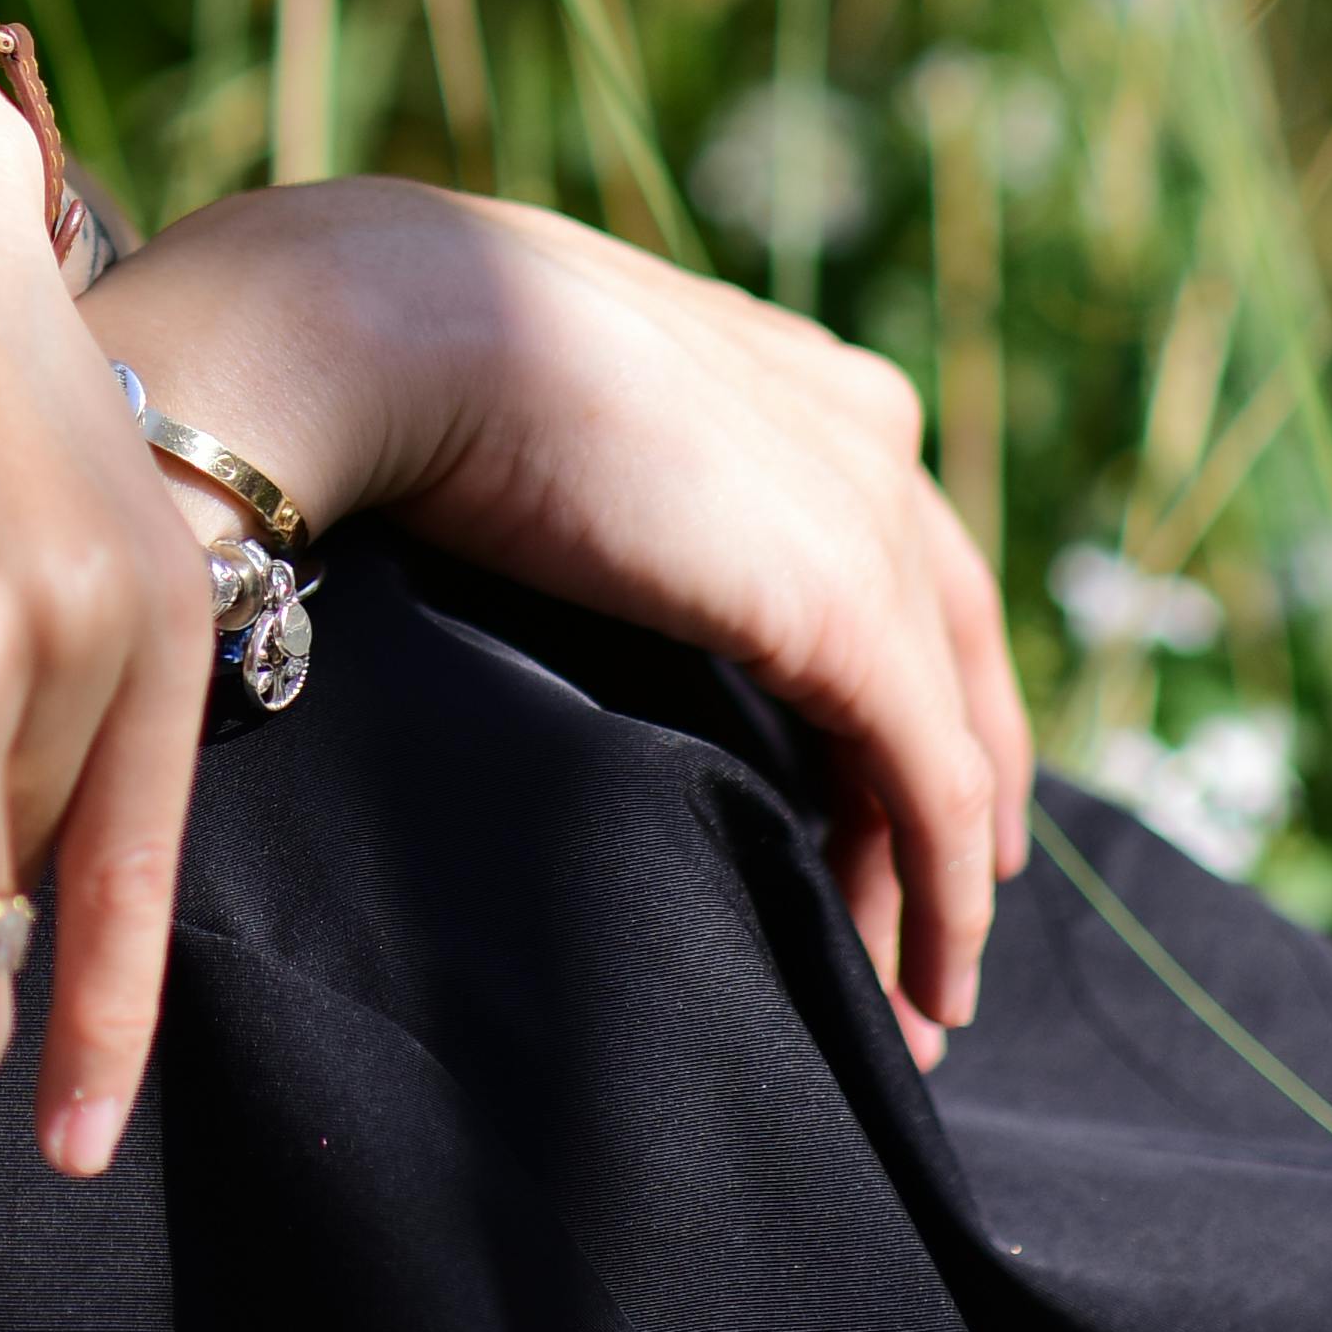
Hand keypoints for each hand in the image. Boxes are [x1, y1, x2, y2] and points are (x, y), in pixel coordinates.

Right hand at [92, 181, 1033, 1065]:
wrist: (380, 330)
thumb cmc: (401, 353)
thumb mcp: (544, 402)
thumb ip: (601, 462)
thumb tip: (548, 525)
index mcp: (794, 370)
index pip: (890, 554)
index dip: (901, 685)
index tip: (872, 812)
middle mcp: (863, 430)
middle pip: (948, 650)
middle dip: (951, 802)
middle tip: (929, 936)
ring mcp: (869, 520)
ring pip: (950, 739)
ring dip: (940, 886)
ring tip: (915, 1001)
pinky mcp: (849, 615)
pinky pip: (930, 792)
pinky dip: (940, 901)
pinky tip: (922, 985)